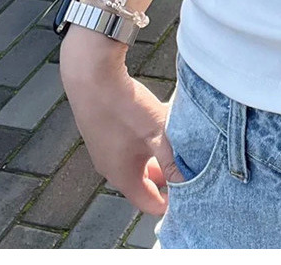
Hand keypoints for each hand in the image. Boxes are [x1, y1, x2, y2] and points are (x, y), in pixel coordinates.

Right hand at [60, 28, 183, 215]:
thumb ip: (173, 161)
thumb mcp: (157, 135)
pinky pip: (127, 145)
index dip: (170, 202)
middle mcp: (110, 168)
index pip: (149, 204)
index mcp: (123, 177)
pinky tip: (156, 122)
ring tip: (175, 139)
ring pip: (137, 161)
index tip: (189, 190)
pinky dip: (143, 140)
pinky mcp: (102, 132)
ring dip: (156, 155)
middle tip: (187, 162)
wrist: (91, 77)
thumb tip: (187, 180)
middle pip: (144, 182)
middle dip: (166, 175)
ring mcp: (104, 150)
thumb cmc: (123, 108)